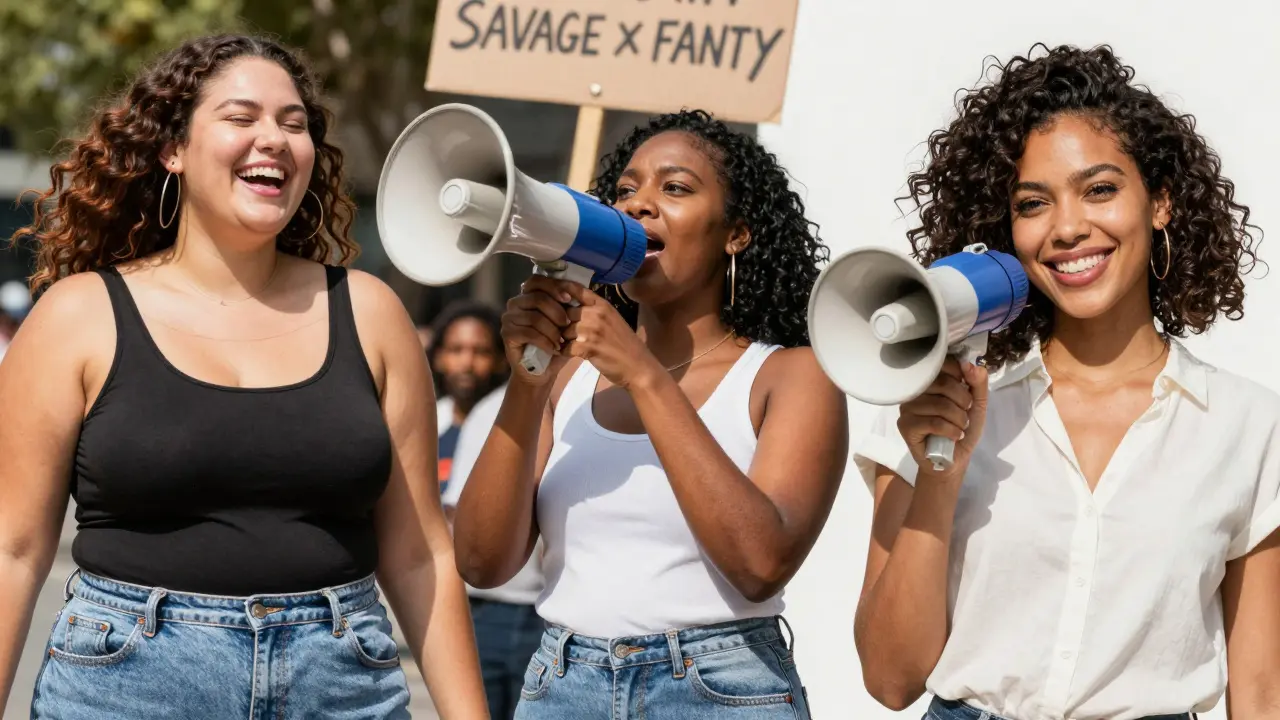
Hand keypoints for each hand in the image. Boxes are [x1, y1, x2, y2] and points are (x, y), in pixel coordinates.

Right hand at [500, 274, 571, 385]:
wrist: (542, 372)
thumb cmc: (554, 344)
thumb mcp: (564, 324)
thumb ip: (567, 306)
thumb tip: (579, 291)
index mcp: (528, 295)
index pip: (537, 280)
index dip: (554, 287)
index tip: (569, 299)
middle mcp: (515, 303)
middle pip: (537, 298)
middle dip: (557, 312)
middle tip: (568, 325)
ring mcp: (508, 318)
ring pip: (534, 317)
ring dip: (553, 330)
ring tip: (563, 341)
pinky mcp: (507, 334)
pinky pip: (528, 333)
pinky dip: (545, 341)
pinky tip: (555, 349)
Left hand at [558, 281, 661, 389]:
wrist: (638, 366)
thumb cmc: (624, 343)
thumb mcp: (611, 319)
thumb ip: (593, 311)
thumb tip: (568, 306)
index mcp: (602, 304)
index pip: (576, 289)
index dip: (561, 290)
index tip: (552, 295)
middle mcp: (596, 314)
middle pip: (565, 312)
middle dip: (561, 323)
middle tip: (562, 332)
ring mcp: (592, 330)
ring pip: (564, 331)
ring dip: (563, 339)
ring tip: (567, 345)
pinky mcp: (588, 347)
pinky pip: (565, 347)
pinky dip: (564, 352)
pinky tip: (568, 354)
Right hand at [896, 357, 989, 477]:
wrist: (954, 459)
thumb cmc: (962, 429)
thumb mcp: (977, 404)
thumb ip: (977, 383)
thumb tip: (970, 364)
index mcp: (930, 380)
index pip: (943, 364)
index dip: (960, 376)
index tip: (967, 392)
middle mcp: (915, 390)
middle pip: (942, 383)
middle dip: (963, 401)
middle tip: (966, 414)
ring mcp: (907, 407)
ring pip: (939, 404)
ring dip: (959, 419)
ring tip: (960, 428)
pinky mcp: (906, 426)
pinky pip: (933, 422)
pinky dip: (951, 430)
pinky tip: (955, 436)